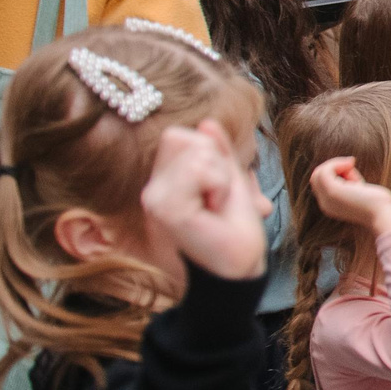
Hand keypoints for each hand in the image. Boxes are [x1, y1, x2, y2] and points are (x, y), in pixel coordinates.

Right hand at [141, 121, 267, 280]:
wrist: (239, 267)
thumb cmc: (235, 228)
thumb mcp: (231, 181)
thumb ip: (219, 151)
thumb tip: (207, 122)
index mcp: (164, 181)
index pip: (179, 135)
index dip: (210, 154)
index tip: (217, 190)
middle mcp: (152, 189)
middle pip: (186, 137)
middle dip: (217, 164)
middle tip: (218, 200)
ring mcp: (154, 198)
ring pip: (197, 152)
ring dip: (220, 178)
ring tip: (216, 207)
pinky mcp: (163, 208)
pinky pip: (200, 169)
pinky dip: (219, 187)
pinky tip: (212, 212)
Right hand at [308, 156, 390, 235]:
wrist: (384, 215)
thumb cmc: (378, 202)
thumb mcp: (360, 190)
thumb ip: (350, 181)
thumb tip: (347, 164)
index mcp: (330, 205)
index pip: (320, 183)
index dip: (334, 172)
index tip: (352, 168)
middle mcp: (325, 204)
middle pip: (316, 177)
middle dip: (333, 167)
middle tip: (352, 165)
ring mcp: (327, 199)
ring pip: (318, 173)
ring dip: (335, 164)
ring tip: (351, 166)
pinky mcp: (332, 192)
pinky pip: (324, 171)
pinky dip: (336, 163)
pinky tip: (351, 164)